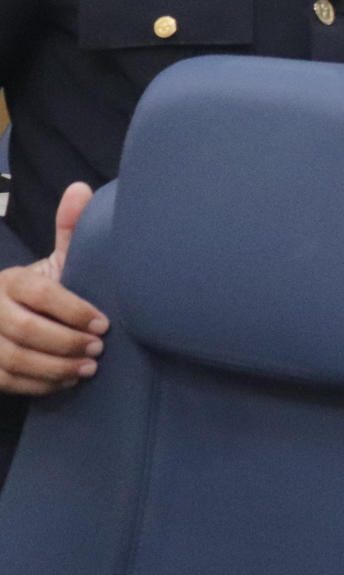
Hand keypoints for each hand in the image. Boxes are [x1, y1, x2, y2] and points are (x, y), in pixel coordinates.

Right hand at [0, 184, 104, 396]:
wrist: (10, 315)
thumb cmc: (41, 289)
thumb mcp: (55, 261)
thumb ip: (69, 230)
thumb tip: (82, 188)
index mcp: (11, 280)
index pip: (39, 294)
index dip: (72, 310)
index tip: (104, 323)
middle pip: (24, 329)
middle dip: (65, 342)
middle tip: (98, 349)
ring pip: (13, 358)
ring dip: (54, 368)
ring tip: (88, 369)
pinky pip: (7, 380)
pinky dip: (38, 385)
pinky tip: (65, 383)